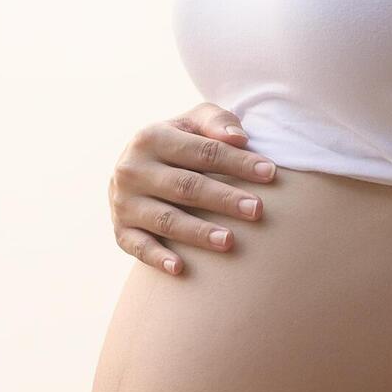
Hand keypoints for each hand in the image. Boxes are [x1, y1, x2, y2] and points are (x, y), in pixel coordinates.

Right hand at [110, 102, 276, 276]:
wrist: (134, 167)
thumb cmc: (178, 143)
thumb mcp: (193, 123)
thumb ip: (217, 122)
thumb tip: (239, 138)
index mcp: (151, 138)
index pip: (202, 151)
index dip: (237, 162)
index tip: (270, 173)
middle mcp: (132, 170)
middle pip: (186, 187)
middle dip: (223, 199)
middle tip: (257, 209)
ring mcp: (123, 203)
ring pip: (166, 220)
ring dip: (198, 232)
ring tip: (230, 241)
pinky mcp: (120, 230)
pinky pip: (138, 247)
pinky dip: (157, 258)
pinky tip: (180, 268)